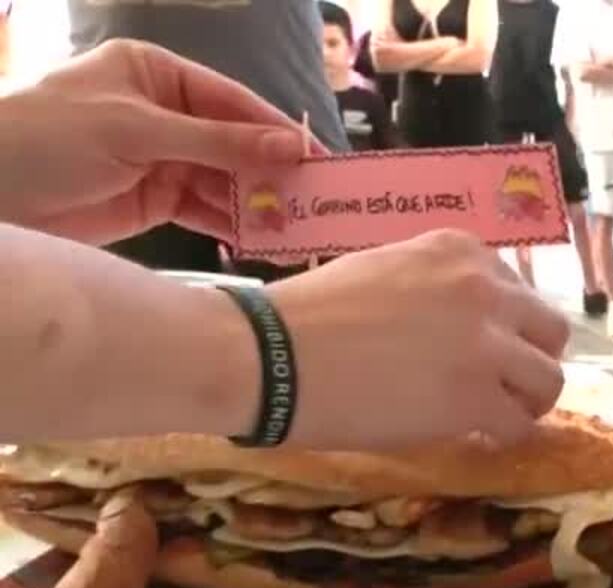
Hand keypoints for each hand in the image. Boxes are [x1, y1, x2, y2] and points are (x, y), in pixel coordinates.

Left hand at [0, 40, 312, 244]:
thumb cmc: (47, 137)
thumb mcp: (135, 131)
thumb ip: (216, 141)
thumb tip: (291, 146)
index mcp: (155, 75)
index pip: (230, 101)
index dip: (275, 131)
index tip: (318, 160)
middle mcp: (163, 114)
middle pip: (234, 143)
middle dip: (272, 173)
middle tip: (316, 203)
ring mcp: (160, 159)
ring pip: (224, 180)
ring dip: (257, 204)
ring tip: (295, 230)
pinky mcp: (153, 201)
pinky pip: (205, 211)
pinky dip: (232, 225)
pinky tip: (262, 240)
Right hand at [263, 231, 569, 447]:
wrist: (268, 355)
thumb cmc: (308, 315)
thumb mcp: (387, 271)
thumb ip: (438, 287)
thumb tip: (469, 325)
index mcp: (461, 250)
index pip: (519, 291)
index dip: (507, 327)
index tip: (485, 348)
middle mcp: (484, 288)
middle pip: (550, 330)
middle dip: (530, 359)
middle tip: (503, 386)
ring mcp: (486, 343)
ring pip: (548, 378)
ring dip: (526, 401)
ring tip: (492, 415)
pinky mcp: (476, 397)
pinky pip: (520, 424)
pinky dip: (503, 435)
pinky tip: (475, 436)